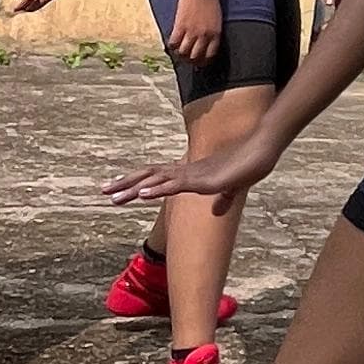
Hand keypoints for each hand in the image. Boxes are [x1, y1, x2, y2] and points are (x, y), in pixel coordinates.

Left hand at [106, 142, 259, 208]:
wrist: (261, 153)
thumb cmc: (247, 166)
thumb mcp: (231, 188)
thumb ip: (223, 200)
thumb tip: (217, 210)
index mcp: (188, 173)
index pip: (155, 176)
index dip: (136, 181)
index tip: (116, 188)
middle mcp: (184, 171)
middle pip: (148, 175)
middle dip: (124, 183)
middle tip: (102, 191)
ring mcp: (191, 174)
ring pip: (155, 180)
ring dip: (133, 189)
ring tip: (113, 198)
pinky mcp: (201, 180)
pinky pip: (174, 185)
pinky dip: (156, 189)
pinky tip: (141, 194)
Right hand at [164, 0, 224, 69]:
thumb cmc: (210, 1)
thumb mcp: (216, 20)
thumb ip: (212, 33)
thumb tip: (205, 44)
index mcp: (216, 34)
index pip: (210, 55)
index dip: (203, 61)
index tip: (199, 62)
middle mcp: (204, 35)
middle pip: (195, 57)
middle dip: (190, 60)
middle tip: (186, 59)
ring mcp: (192, 31)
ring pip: (183, 52)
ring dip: (180, 54)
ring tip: (178, 52)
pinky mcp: (180, 25)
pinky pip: (174, 42)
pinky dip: (172, 45)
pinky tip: (172, 43)